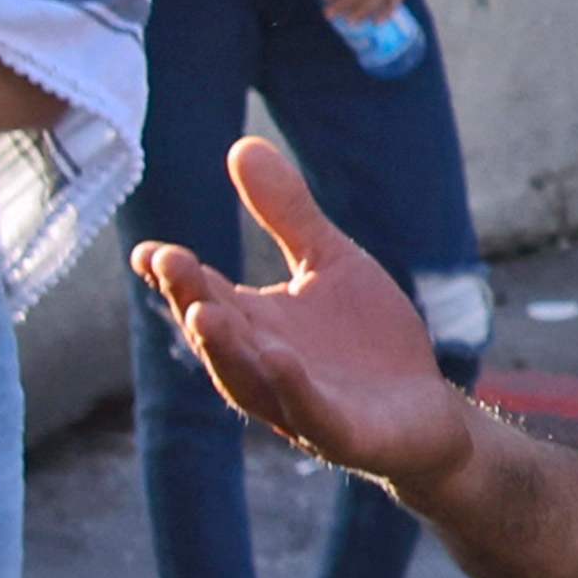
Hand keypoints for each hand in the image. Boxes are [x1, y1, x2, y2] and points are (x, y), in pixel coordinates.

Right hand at [136, 135, 482, 497]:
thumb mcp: (331, 263)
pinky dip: (293, 388)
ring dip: (225, 349)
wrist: (428, 413)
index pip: (203, 294)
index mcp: (254, 324)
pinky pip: (311, 414)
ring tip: (203, 312)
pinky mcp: (342, 434)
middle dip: (190, 301)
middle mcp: (264, 366)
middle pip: (217, 334)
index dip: (175, 276)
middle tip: (169, 264)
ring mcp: (298, 404)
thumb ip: (287, 213)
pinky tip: (280, 359)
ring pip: (248, 380)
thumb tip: (241, 144)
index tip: (148, 251)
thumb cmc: (368, 342)